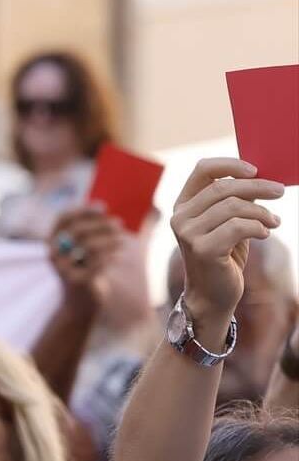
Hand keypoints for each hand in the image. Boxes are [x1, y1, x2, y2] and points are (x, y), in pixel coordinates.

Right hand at [46, 205, 119, 304]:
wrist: (79, 304)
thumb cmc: (84, 270)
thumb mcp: (81, 249)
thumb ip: (86, 231)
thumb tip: (103, 208)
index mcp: (51, 242)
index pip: (63, 218)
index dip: (82, 210)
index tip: (104, 207)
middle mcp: (53, 254)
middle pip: (78, 231)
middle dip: (101, 225)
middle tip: (119, 224)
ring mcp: (63, 268)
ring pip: (90, 247)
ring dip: (110, 240)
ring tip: (123, 240)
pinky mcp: (77, 281)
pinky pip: (97, 264)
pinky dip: (111, 257)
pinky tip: (119, 256)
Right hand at [169, 158, 284, 326]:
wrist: (212, 295)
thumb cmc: (223, 257)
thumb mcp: (228, 224)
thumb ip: (235, 201)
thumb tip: (259, 179)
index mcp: (183, 205)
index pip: (203, 170)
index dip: (231, 165)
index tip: (256, 170)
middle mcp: (180, 216)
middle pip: (224, 187)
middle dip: (258, 187)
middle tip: (280, 192)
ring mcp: (188, 233)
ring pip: (235, 207)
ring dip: (263, 212)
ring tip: (275, 222)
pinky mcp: (203, 249)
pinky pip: (239, 227)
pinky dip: (259, 227)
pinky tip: (265, 234)